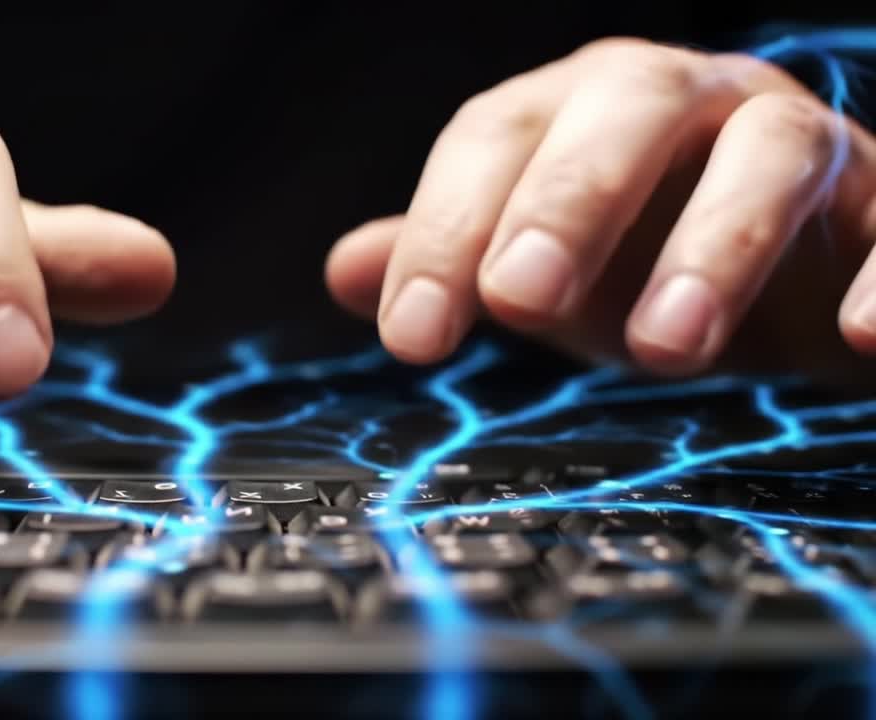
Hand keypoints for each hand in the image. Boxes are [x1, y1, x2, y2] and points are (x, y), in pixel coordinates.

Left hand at [327, 37, 875, 382]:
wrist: (790, 265)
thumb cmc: (644, 252)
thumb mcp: (539, 258)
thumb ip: (451, 255)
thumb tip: (345, 272)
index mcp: (582, 110)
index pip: (495, 139)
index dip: (445, 229)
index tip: (413, 336)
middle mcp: (689, 104)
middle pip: (623, 115)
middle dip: (568, 202)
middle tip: (521, 301)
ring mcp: (798, 144)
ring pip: (766, 156)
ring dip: (715, 247)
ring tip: (665, 348)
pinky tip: (853, 337)